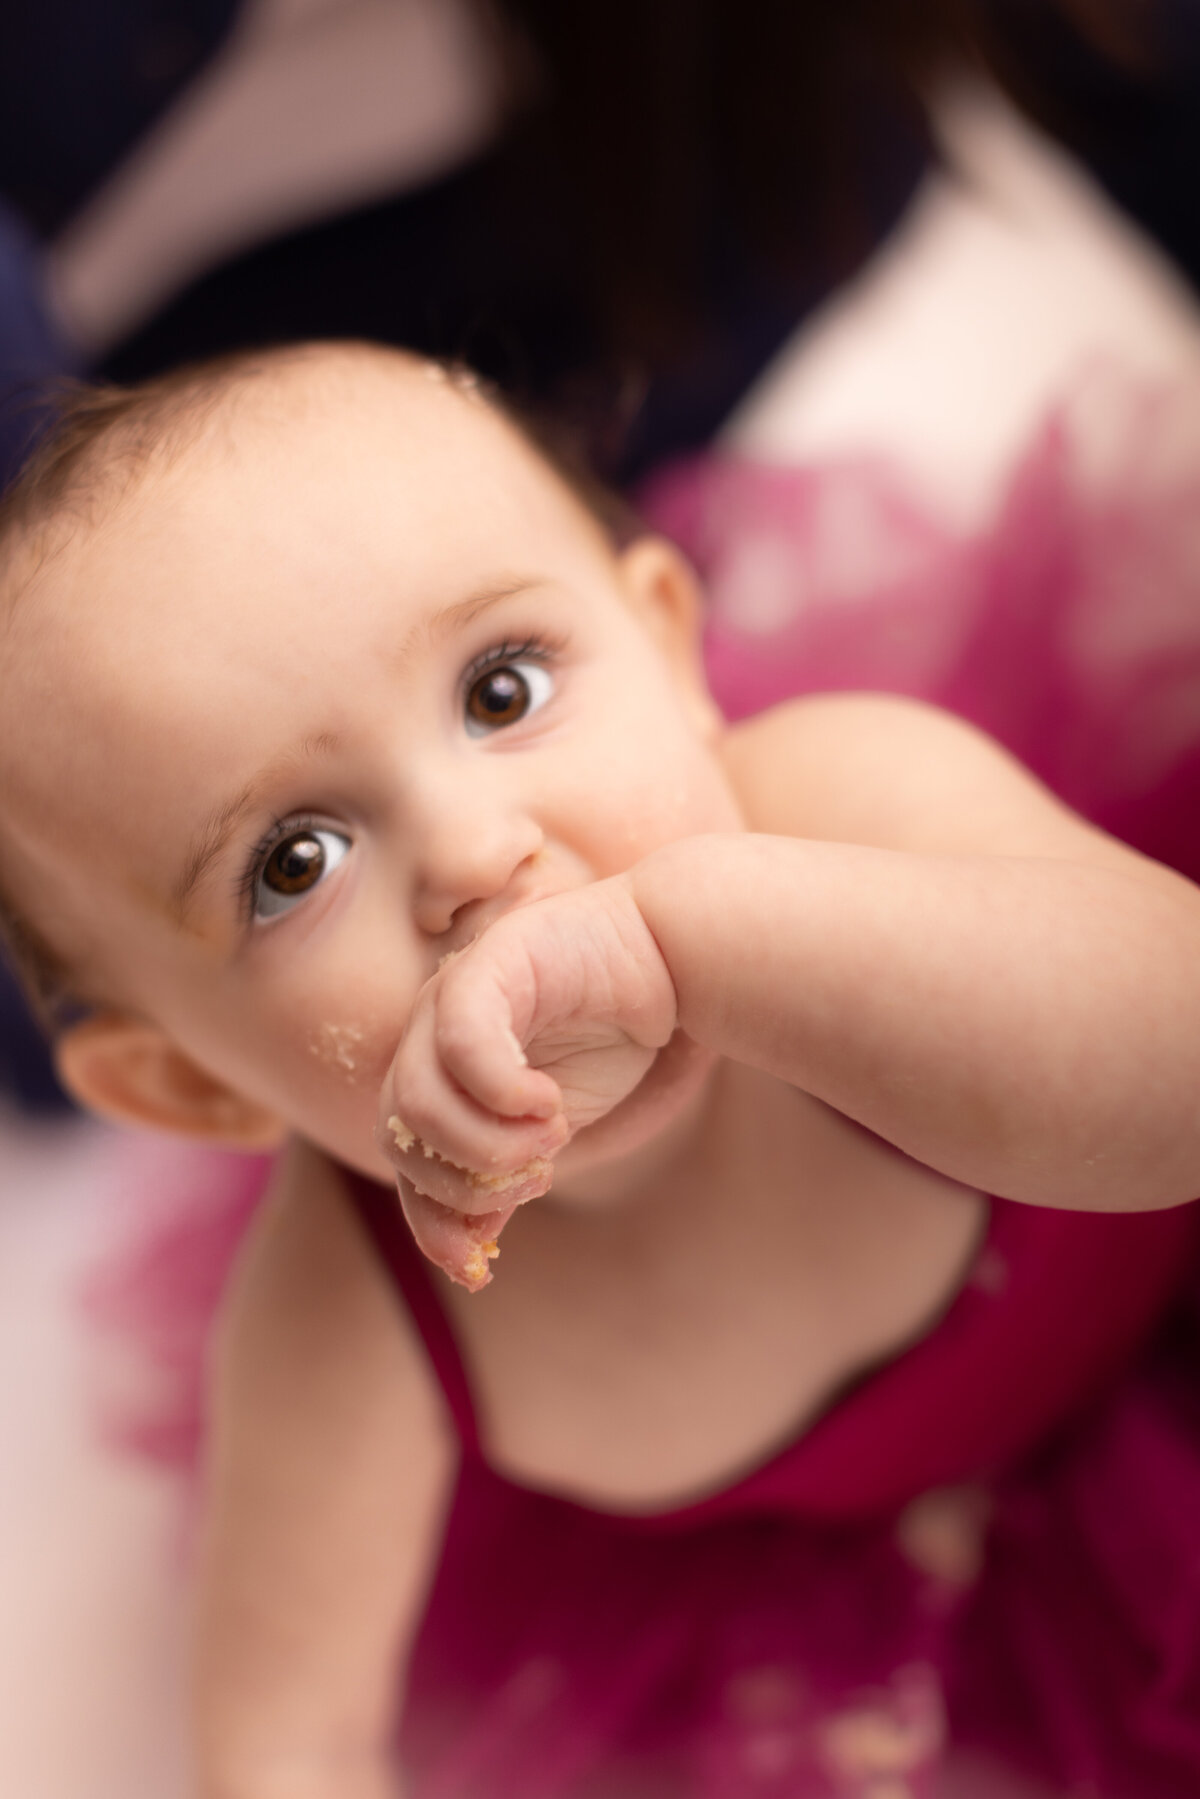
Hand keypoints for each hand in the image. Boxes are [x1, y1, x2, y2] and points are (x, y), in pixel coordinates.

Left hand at [377, 875, 677, 1286]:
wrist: (668, 957)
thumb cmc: (610, 1035)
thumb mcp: (551, 1128)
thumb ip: (502, 1173)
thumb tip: (467, 1250)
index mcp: (435, 1074)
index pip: (402, 1163)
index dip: (430, 1223)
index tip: (480, 1267)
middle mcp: (427, 1034)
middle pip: (398, 1136)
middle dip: (468, 1182)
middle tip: (540, 1172)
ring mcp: (449, 994)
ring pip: (417, 1100)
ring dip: (488, 1143)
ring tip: (552, 1135)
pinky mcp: (486, 963)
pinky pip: (462, 1045)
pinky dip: (502, 1093)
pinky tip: (549, 1103)